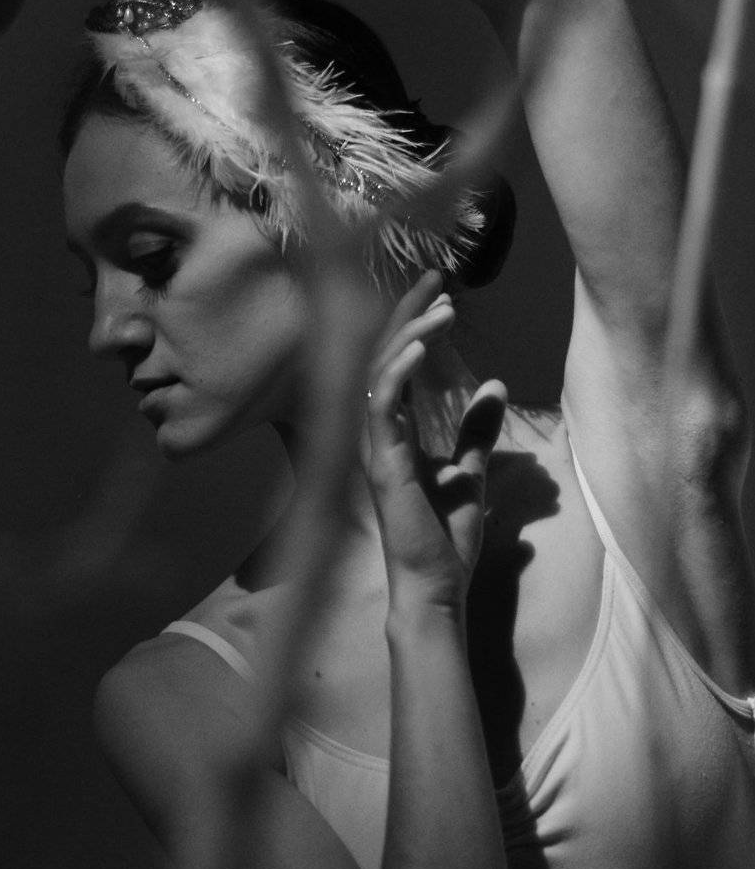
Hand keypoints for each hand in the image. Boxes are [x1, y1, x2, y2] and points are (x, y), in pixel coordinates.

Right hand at [365, 271, 506, 612]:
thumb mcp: (470, 473)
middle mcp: (376, 435)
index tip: (442, 292)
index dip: (415, 325)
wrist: (436, 588)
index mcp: (393, 434)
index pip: (397, 365)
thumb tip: (496, 385)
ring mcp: (374, 449)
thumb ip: (476, 431)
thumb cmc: (444, 541)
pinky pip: (381, 408)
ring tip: (442, 311)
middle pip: (383, 358)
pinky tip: (423, 350)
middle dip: (408, 315)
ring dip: (410, 336)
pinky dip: (399, 374)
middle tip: (437, 281)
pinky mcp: (382, 465)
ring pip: (380, 374)